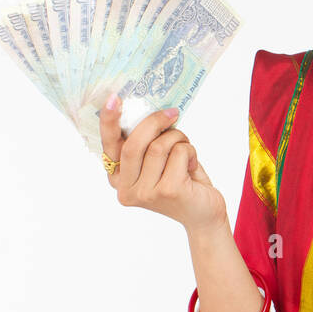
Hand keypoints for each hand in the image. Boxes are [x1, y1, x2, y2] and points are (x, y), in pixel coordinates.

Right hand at [99, 95, 227, 233]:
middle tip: (172, 113)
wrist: (203, 213)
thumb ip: (146, 143)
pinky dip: (190, 151)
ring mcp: (145, 193)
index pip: (109, 146)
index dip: (109, 121)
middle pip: (133, 144)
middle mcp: (125, 189)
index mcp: (117, 178)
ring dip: (178, 139)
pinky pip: (179, 153)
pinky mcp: (168, 192)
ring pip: (159, 146)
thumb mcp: (157, 161)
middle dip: (154, 123)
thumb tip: (150, 111)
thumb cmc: (180, 180)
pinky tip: (193, 166)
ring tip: (186, 149)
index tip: (114, 98)